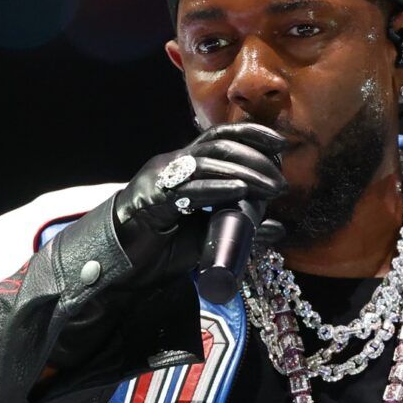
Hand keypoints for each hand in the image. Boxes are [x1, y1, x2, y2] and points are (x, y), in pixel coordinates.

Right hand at [114, 123, 287, 240]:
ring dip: (244, 173)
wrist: (120, 268)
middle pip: (219, 144)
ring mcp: (160, 179)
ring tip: (271, 188)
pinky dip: (216, 189)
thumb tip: (278, 229)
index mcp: (185, 166)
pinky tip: (239, 192)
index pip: (221, 136)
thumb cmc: (161, 250)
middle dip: (255, 157)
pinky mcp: (151, 199)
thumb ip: (239, 229)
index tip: (282, 144)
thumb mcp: (208, 237)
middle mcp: (172, 164)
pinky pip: (187, 189)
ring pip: (206, 162)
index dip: (252, 134)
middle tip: (280, 181)